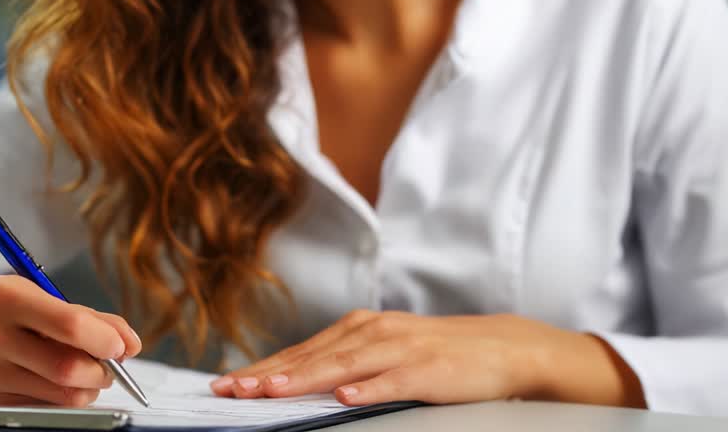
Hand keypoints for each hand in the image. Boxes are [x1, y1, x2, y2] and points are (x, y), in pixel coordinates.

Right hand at [0, 275, 141, 405]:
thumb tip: (130, 344)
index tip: (122, 346)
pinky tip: (60, 383)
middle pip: (67, 366)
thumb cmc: (15, 314)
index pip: (70, 324)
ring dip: (88, 388)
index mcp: (8, 295)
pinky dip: (66, 398)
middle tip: (109, 366)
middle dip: (101, 371)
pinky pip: (48, 407)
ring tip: (87, 374)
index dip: (105, 340)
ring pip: (61, 393)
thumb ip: (93, 318)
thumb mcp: (47, 299)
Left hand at [209, 310, 634, 406]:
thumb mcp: (384, 353)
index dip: (261, 368)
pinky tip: (345, 399)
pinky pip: (392, 381)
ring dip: (304, 378)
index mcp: (358, 329)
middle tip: (232, 390)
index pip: (299, 352)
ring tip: (270, 391)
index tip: (227, 384)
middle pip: (311, 357)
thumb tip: (294, 383)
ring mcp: (400, 349)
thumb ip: (344, 365)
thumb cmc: (436, 355)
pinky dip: (368, 389)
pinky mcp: (427, 369)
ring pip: (342, 366)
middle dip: (267, 374)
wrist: (501, 347)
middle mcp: (373, 332)